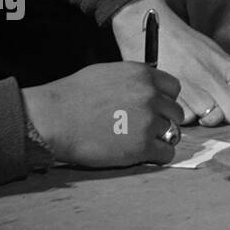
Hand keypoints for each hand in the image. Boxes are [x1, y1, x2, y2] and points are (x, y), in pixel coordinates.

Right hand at [22, 62, 183, 167]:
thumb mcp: (109, 73)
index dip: (165, 100)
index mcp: (144, 75)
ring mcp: (147, 121)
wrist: (54, 119)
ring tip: (139, 141)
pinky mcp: (141, 147)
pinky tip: (144, 154)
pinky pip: (166, 153)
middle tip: (145, 127)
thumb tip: (148, 87)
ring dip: (159, 138)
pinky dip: (158, 156)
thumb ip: (135, 80)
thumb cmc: (73, 96)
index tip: (155, 108)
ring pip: (171, 132)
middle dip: (163, 119)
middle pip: (175, 112)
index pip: (173, 88)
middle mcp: (150, 96)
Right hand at [113, 0, 229, 125]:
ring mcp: (193, 90)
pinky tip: (179, 102)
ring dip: (205, 116)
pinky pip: (187, 120)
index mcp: (225, 64)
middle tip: (220, 107)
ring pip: (211, 120)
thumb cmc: (182, 41)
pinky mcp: (172, 98)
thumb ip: (228, 71)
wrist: (151, 28)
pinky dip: (184, 115)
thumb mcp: (212, 50)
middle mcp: (212, 78)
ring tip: (195, 102)